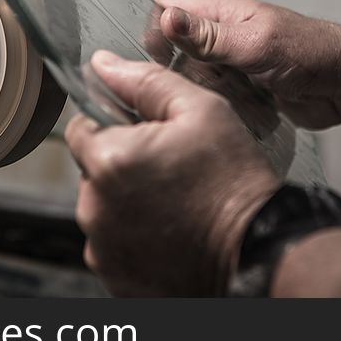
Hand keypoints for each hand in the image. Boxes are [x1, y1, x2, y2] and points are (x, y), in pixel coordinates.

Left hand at [66, 50, 278, 295]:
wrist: (258, 251)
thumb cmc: (234, 181)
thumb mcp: (200, 112)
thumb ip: (145, 82)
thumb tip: (103, 63)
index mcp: (108, 160)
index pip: (82, 129)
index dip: (113, 125)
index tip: (145, 136)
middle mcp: (94, 207)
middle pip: (92, 170)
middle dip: (121, 164)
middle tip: (168, 170)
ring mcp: (102, 247)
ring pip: (102, 208)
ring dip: (126, 201)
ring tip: (172, 202)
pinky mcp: (115, 277)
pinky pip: (112, 245)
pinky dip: (133, 237)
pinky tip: (168, 232)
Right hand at [155, 0, 340, 135]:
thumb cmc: (311, 54)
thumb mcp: (253, 44)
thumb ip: (208, 36)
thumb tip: (167, 17)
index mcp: (221, 12)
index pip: (167, 8)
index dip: (155, 30)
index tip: (157, 60)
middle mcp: (222, 35)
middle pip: (175, 48)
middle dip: (176, 70)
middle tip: (189, 89)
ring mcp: (232, 62)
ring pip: (193, 76)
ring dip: (200, 92)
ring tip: (217, 101)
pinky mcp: (243, 88)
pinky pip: (215, 97)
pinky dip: (218, 107)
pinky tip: (230, 113)